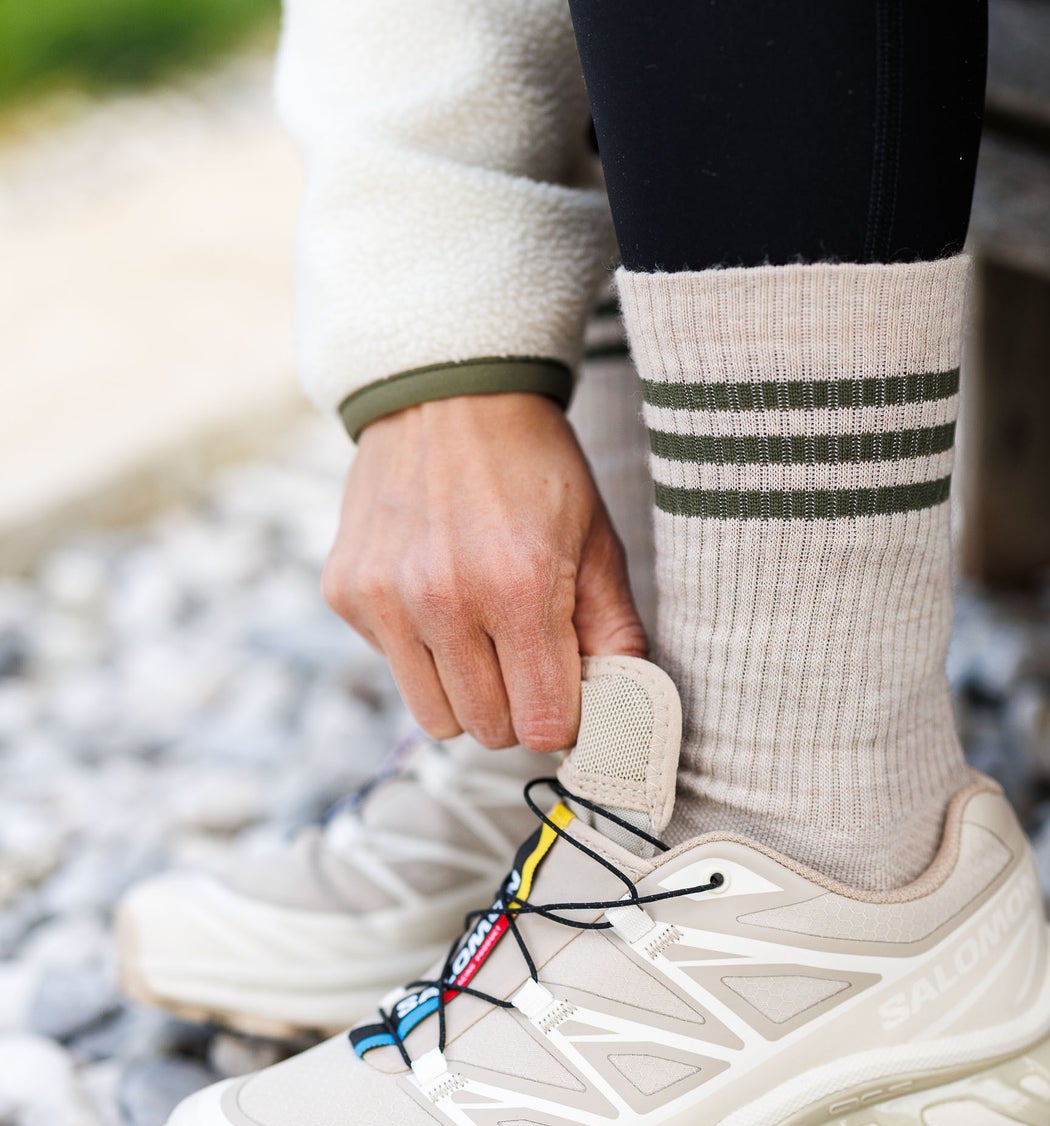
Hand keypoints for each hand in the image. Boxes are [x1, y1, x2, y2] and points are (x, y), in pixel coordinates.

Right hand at [322, 392, 647, 750]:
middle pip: (489, 730)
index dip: (564, 717)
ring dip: (467, 693)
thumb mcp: (598, 541)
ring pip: (435, 717)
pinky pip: (394, 670)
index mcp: (518, 586)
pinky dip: (421, 653)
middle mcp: (442, 598)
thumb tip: (626, 710)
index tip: (568, 690)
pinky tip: (436, 598)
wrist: (446, 395)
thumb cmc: (533, 469)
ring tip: (482, 635)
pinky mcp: (345, 593)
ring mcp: (385, 598)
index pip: (542, 725)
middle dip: (518, 708)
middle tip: (528, 657)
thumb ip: (615, 632)